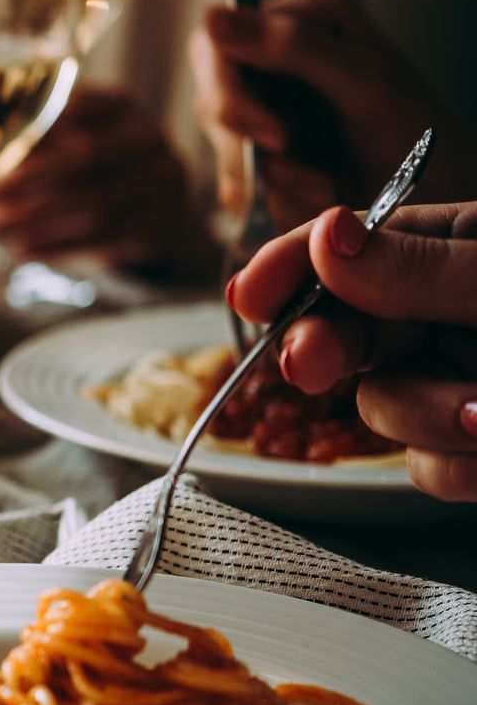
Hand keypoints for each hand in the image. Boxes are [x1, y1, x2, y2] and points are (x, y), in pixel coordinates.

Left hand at [0, 87, 200, 266]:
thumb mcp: (76, 141)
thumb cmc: (98, 170)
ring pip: (96, 205)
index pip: (80, 108)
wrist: (157, 211)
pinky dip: (59, 247)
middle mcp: (150, 139)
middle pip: (88, 157)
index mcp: (123, 108)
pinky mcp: (162, 226)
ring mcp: (164, 183)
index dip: (36, 129)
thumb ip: (39, 140)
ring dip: (39, 220)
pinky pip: (106, 240)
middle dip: (30, 178)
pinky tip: (23, 250)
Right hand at [190, 0, 447, 228]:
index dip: (229, 90)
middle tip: (289, 154)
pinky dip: (270, 193)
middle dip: (248, 138)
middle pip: (211, 93)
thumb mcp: (359, 80)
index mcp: (297, 17)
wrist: (435, 190)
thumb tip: (210, 16)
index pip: (217, 44)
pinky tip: (312, 191)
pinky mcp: (260, 149)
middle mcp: (273, 55)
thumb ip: (289, 47)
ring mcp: (264, 104)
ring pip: (222, 141)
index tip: (270, 132)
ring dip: (269, 173)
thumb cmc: (413, 127)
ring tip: (321, 184)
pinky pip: (234, 176)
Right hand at [231, 201, 476, 500]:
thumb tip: (325, 235)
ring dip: (429, 416)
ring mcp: (450, 384)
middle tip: (306, 364)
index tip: (248, 296)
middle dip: (320, 348)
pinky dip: (461, 467)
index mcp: (449, 250)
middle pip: (340, 331)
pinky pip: (423, 469)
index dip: (288, 270)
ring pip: (380, 409)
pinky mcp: (465, 450)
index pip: (345, 250)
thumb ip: (419, 268)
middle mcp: (440, 316)